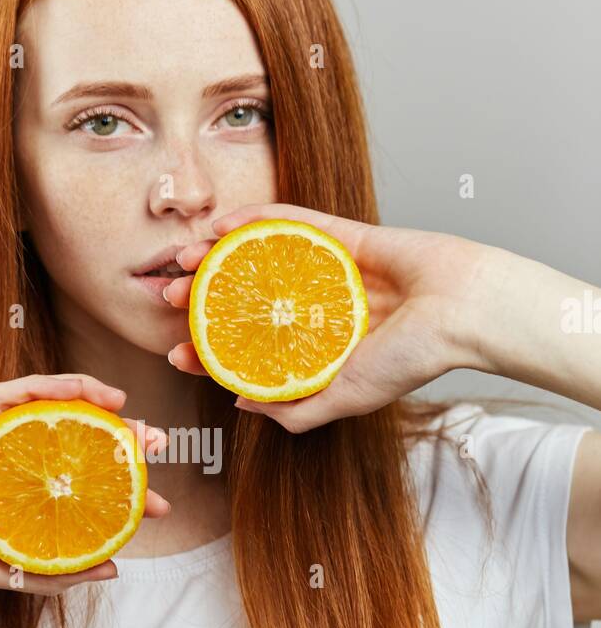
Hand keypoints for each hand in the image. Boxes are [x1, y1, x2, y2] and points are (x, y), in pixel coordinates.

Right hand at [0, 374, 170, 601]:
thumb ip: (46, 572)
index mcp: (7, 502)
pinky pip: (9, 397)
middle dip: (118, 446)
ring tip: (136, 418)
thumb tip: (111, 571)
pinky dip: (51, 388)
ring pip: (45, 415)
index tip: (159, 507)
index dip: (121, 494)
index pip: (75, 491)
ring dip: (94, 409)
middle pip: (69, 447)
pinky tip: (88, 393)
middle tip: (162, 450)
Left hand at [163, 203, 491, 431]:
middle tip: (165, 297)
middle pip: (243, 299)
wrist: (461, 312)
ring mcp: (325, 269)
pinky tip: (220, 222)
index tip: (175, 351)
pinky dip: (253, 219)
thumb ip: (296, 408)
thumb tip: (241, 403)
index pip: (246, 348)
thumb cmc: (412, 359)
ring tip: (180, 257)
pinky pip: (290, 222)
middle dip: (200, 298)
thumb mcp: (345, 398)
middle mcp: (314, 308)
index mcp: (314, 347)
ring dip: (214, 255)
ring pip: (257, 258)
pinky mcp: (340, 234)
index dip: (207, 349)